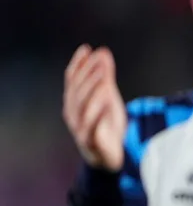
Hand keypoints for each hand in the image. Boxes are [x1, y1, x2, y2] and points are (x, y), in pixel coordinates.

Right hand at [63, 45, 126, 171]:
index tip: (86, 49)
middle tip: (99, 60)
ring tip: (103, 77)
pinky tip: (106, 104)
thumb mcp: (108, 98)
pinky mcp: (91, 141)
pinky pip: (93, 128)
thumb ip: (105, 77)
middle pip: (77, 91)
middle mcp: (73, 113)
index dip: (78, 64)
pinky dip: (98, 115)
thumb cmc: (105, 124)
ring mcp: (80, 128)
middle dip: (88, 74)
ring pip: (83, 108)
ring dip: (93, 91)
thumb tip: (103, 52)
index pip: (72, 79)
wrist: (107, 156)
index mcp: (74, 101)